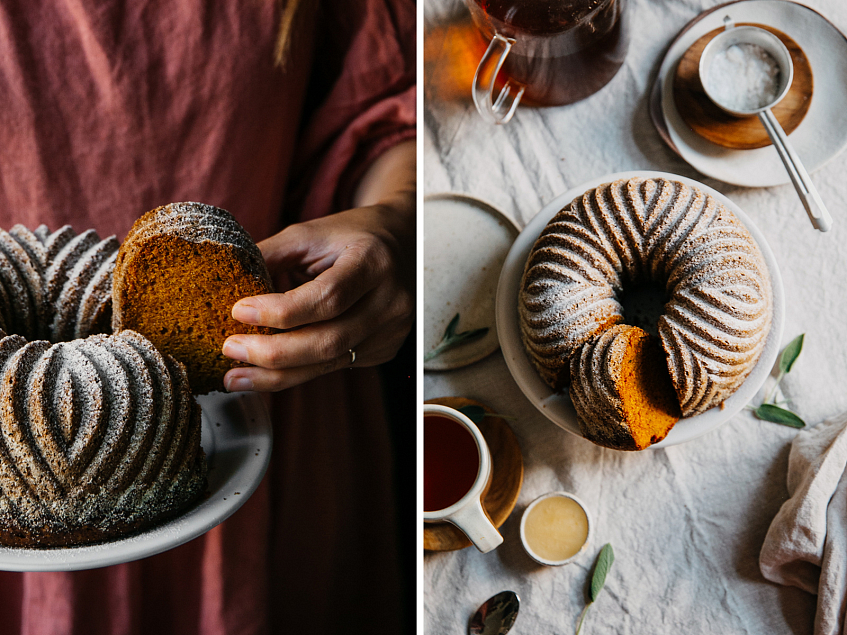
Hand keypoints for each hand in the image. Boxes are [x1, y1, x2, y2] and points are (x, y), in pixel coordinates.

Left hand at [221, 199, 414, 391]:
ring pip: (329, 362)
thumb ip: (271, 256)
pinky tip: (267, 371)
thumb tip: (225, 284)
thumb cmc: (351, 235)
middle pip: (329, 340)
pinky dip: (298, 371)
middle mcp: (391, 301)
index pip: (328, 297)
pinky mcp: (384, 349)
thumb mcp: (310, 234)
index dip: (281, 311)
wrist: (401, 243)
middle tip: (230, 350)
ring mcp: (392, 330)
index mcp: (373, 262)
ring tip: (235, 376)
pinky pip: (335, 366)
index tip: (239, 311)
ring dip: (278, 375)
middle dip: (274, 352)